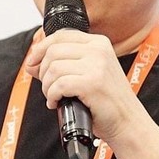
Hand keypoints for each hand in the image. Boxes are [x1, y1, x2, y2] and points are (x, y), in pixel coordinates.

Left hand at [25, 30, 142, 143]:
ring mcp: (97, 65)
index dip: (40, 49)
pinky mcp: (92, 83)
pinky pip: (58, 84)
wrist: (128, 122)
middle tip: (48, 87)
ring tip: (54, 97)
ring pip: (53, 68)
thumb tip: (30, 64)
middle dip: (43, 71)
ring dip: (47, 87)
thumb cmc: (106, 101)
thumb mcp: (86, 75)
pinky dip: (52, 96)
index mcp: (98, 43)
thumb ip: (60, 66)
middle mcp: (98, 50)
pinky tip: (57, 103)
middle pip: (53, 51)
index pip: (60, 36)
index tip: (32, 63)